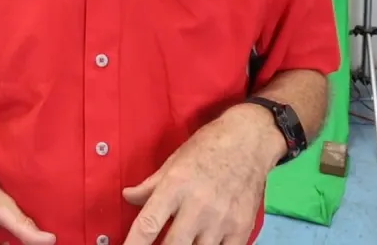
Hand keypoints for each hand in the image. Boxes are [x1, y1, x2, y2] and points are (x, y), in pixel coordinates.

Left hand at [121, 105, 285, 244]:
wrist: (249, 141)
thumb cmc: (208, 148)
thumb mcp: (173, 162)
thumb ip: (149, 186)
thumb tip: (127, 197)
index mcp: (175, 187)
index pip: (148, 225)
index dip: (132, 244)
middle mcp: (198, 206)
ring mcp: (222, 220)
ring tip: (184, 240)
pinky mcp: (241, 229)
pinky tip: (204, 243)